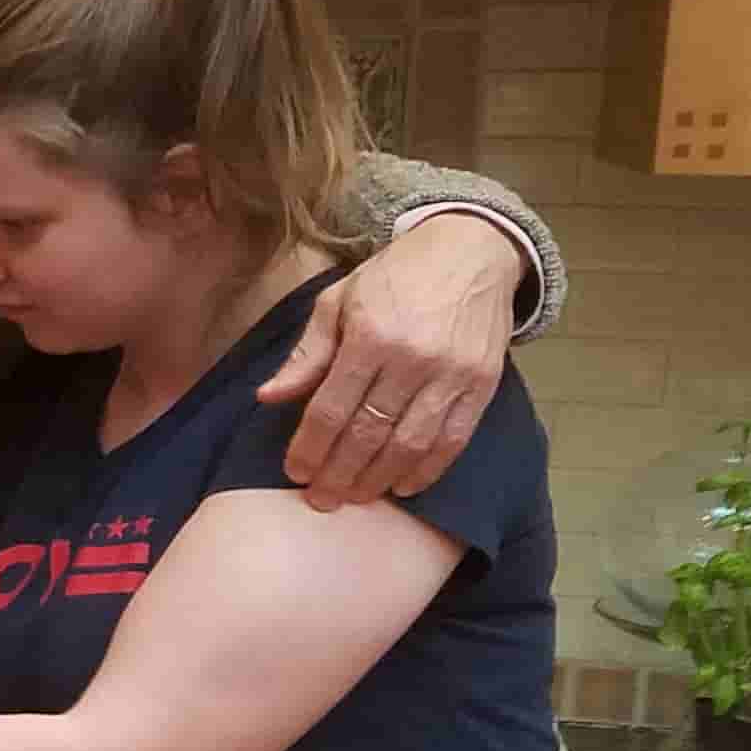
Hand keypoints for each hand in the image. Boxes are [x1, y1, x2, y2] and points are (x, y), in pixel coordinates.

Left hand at [265, 215, 520, 509]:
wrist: (471, 250)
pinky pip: (453, 439)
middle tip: (321, 500)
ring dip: (379, 479)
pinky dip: (428, 470)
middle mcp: (412, 359)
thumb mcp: (338, 301)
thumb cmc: (394, 276)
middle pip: (369, 433)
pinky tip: (403, 486)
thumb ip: (307, 354)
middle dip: (340, 473)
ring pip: (410, 443)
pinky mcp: (482, 384)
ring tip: (355, 498)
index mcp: (369, 336)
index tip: (295, 473)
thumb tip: (268, 398)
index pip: (332, 407)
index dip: (310, 447)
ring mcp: (452, 374)